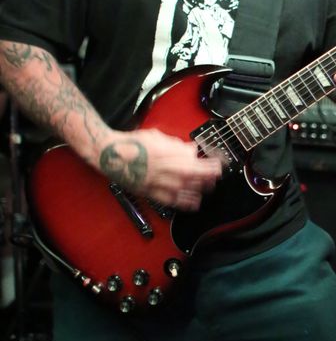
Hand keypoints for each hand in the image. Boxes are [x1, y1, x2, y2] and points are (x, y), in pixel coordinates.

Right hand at [98, 128, 222, 210]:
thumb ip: (176, 145)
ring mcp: (157, 183)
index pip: (193, 162)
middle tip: (217, 176)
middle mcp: (163, 170)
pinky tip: (195, 203)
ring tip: (209, 188)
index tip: (219, 164)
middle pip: (191, 177)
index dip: (209, 165)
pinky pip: (170, 201)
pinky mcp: (151, 193)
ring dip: (199, 190)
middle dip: (207, 178)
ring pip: (183, 190)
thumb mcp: (158, 137)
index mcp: (166, 155)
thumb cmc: (134, 144)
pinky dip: (184, 203)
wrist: (112, 156)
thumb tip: (192, 150)